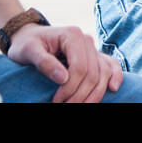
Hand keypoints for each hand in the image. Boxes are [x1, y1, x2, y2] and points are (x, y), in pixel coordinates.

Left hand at [6, 23, 122, 102]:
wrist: (29, 37)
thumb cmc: (27, 43)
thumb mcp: (29, 51)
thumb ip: (44, 62)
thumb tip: (63, 79)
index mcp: (72, 35)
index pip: (79, 67)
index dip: (70, 88)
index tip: (57, 101)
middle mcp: (86, 40)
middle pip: (92, 73)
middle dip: (80, 95)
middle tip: (64, 107)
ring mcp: (92, 48)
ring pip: (103, 74)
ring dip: (94, 95)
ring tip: (80, 107)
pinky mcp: (93, 56)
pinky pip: (110, 65)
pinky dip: (115, 76)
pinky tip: (113, 88)